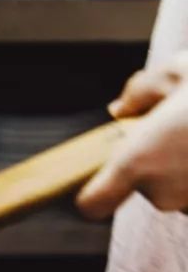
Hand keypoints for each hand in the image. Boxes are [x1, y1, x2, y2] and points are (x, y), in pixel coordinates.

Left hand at [77, 53, 187, 218]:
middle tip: (180, 124)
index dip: (93, 191)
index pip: (93, 202)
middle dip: (156, 160)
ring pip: (181, 189)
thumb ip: (139, 91)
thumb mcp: (175, 69)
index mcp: (138, 160)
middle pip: (145, 187)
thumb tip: (121, 109)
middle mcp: (164, 192)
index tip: (99, 176)